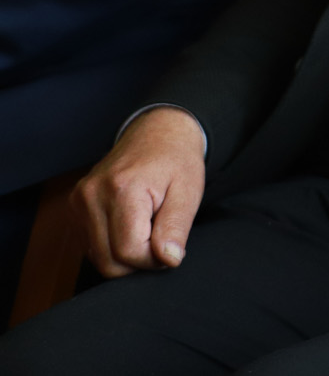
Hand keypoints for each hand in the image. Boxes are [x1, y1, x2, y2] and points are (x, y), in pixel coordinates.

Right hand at [74, 107, 206, 277]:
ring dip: (125, 253)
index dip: (153, 259)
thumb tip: (168, 260)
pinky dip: (112, 245)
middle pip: (108, 262)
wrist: (157, 132)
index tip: (170, 243)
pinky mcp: (74, 208)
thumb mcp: (188, 191)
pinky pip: (91, 247)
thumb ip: (176, 227)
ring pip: (97, 258)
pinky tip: (130, 225)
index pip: (128, 252)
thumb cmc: (176, 161)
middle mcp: (91, 196)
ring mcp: (78, 202)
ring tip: (147, 226)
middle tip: (160, 236)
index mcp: (121, 189)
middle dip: (139, 260)